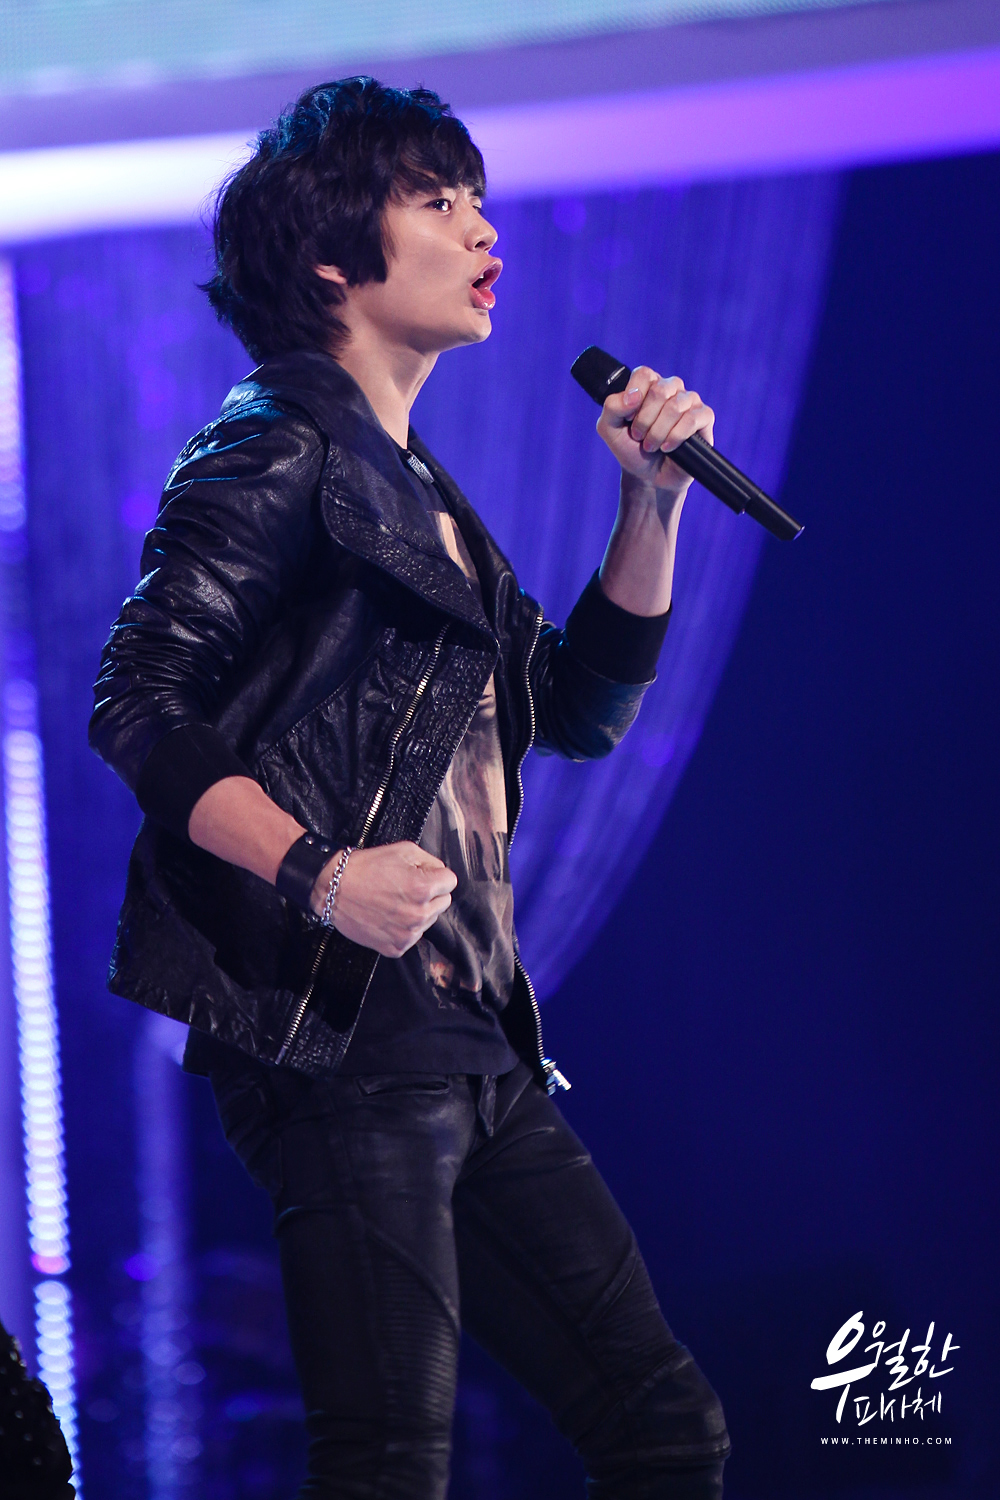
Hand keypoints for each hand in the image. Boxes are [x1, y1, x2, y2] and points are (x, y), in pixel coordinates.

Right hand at [310, 841, 456, 957]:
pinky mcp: (395, 947)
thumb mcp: (403, 850)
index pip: (451, 882)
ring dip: (418, 911)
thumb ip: (430, 861)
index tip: (423, 875)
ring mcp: (407, 934)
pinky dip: (404, 927)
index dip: (437, 875)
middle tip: (405, 887)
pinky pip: (412, 936)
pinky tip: (388, 916)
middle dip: (430, 894)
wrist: (333, 890)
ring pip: (429, 920)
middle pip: (443, 903)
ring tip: (394, 901)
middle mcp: (418, 914)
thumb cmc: (366, 868)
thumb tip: (441, 872)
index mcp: (423, 888)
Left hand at [596, 367, 714, 500]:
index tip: (629, 418)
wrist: (648, 477)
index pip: (644, 374)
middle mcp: (672, 388)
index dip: (634, 398)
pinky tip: (668, 447)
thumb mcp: (609, 430)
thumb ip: (611, 407)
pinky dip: (675, 437)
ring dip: (658, 432)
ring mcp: (690, 402)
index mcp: (650, 385)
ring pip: (676, 406)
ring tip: (652, 445)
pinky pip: (692, 419)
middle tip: (639, 437)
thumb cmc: (631, 450)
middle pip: (660, 390)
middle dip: (644, 420)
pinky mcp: (704, 417)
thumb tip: (633, 395)